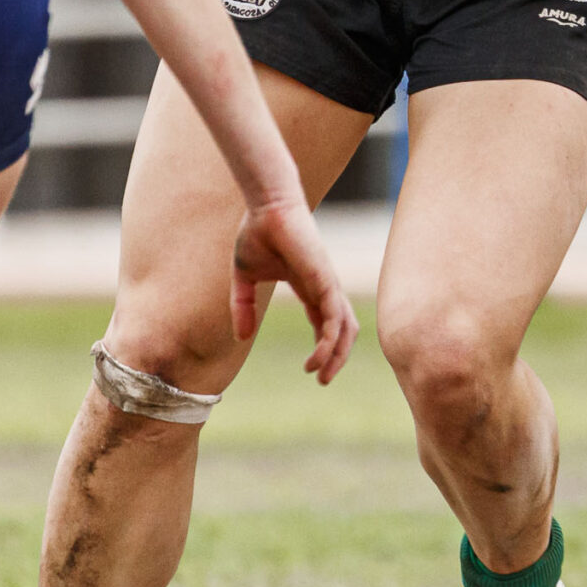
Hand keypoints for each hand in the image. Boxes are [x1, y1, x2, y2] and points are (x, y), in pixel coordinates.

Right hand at [230, 198, 356, 383]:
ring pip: (345, 328)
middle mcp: (323, 288)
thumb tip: (242, 337)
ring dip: (336, 355)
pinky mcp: (324, 279)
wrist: (265, 206)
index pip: (326, 322)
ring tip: (320, 375)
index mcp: (309, 286)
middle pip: (343, 329)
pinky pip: (335, 318)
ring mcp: (327, 284)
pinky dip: (330, 342)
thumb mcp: (244, 278)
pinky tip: (317, 358)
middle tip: (322, 380)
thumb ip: (244, 306)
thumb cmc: (256, 233)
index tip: (310, 369)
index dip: (323, 346)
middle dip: (336, 357)